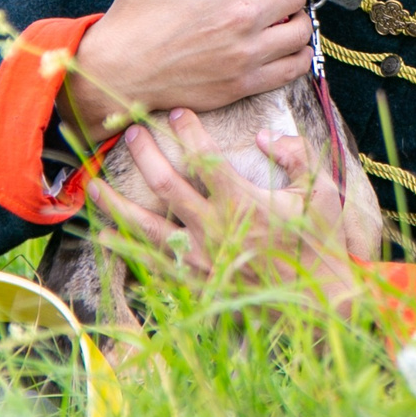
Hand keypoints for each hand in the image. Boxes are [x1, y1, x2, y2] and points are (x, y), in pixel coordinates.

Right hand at [56, 0, 311, 140]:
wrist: (122, 67)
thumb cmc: (136, 10)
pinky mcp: (245, 82)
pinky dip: (297, 56)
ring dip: (297, 23)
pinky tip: (285, 49)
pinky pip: (294, 67)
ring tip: (285, 21)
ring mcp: (246, 52)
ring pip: (301, 31)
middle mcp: (243, 15)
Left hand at [86, 111, 360, 309]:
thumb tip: (263, 137)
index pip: (205, 156)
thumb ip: (295, 154)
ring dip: (117, 203)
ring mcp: (201, 258)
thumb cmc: (321, 243)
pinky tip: (106, 235)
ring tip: (93, 185)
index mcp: (243, 201)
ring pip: (146, 226)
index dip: (187, 130)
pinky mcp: (198, 282)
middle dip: (144, 152)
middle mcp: (214, 227)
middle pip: (165, 182)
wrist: (320, 303)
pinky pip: (153, 262)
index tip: (176, 113)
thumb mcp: (322, 191)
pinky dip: (127, 248)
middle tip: (130, 132)